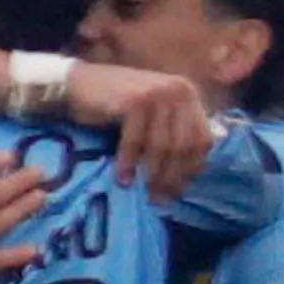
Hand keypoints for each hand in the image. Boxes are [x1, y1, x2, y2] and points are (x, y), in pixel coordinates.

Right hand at [63, 59, 219, 199]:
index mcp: (189, 94)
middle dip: (172, 176)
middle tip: (160, 198)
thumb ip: (176, 133)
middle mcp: (179, 90)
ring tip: (145, 194)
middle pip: (184, 145)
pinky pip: (135, 141)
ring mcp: (157, 92)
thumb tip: (193, 175)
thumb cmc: (118, 105)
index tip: (179, 190)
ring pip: (162, 146)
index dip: (193, 168)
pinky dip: (128, 163)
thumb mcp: (156, 115)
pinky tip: (123, 179)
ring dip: (153, 175)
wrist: (79, 84)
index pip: (203, 139)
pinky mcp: (134, 100)